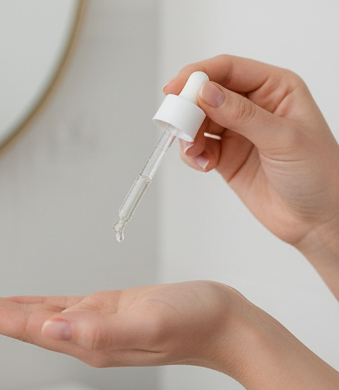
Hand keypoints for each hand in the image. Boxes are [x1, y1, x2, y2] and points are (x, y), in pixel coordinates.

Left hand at [0, 281, 255, 377]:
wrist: (226, 327)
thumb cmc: (196, 322)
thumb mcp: (148, 323)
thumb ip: (100, 329)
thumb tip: (54, 329)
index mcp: (86, 339)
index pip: (24, 326)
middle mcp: (80, 336)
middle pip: (18, 323)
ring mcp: (89, 325)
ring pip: (31, 316)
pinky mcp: (101, 313)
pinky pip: (53, 308)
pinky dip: (27, 305)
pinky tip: (14, 305)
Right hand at [166, 56, 338, 267]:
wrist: (314, 217)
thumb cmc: (316, 172)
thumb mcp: (282, 138)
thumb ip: (242, 115)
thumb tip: (206, 93)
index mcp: (276, 88)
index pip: (230, 70)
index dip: (199, 75)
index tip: (175, 89)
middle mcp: (255, 106)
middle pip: (208, 94)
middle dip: (189, 109)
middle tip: (177, 126)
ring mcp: (239, 132)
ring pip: (199, 122)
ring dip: (189, 135)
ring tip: (195, 152)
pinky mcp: (227, 157)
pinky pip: (200, 147)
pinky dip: (193, 155)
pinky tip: (203, 164)